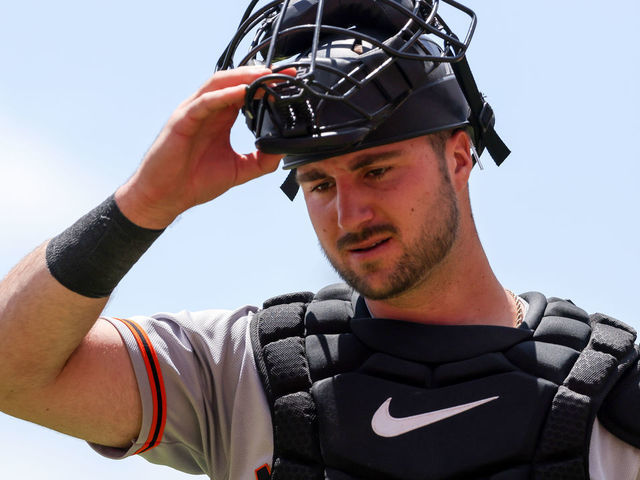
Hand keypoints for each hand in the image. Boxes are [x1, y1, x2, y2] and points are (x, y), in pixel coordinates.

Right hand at [116, 66, 282, 227]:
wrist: (167, 197)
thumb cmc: (195, 181)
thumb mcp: (238, 170)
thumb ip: (261, 160)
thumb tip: (282, 150)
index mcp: (220, 119)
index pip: (245, 93)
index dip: (266, 85)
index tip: (289, 82)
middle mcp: (207, 111)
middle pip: (234, 82)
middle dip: (259, 75)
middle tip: (283, 74)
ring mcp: (193, 113)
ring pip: (218, 84)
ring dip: (242, 77)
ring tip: (265, 76)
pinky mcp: (181, 121)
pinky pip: (204, 102)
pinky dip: (223, 95)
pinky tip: (241, 92)